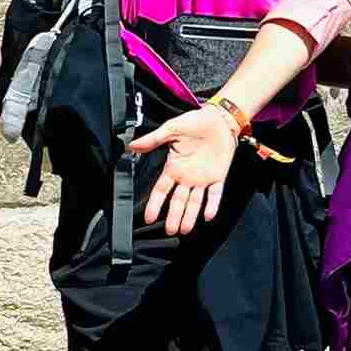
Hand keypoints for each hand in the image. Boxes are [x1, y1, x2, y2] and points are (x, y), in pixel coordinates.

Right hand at [129, 104, 237, 235]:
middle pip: (178, 201)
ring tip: (184, 229)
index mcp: (173, 167)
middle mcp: (187, 177)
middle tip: (169, 231)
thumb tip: (131, 146)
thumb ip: (153, 140)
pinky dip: (212, 204)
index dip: (154, 204)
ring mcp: (203, 178)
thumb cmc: (195, 123)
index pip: (161, 190)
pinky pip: (215, 194)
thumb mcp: (171, 129)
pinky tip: (208, 215)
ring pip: (195, 202)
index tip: (148, 218)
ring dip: (190, 216)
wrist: (219, 119)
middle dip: (173, 216)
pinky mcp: (218, 176)